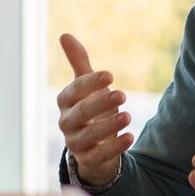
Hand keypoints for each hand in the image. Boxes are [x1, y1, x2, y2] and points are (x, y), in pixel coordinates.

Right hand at [56, 33, 132, 186]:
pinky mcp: (87, 160)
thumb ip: (78, 62)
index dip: (91, 83)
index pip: (74, 90)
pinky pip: (99, 156)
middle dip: (100, 103)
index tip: (110, 75)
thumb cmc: (90, 109)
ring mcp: (75, 143)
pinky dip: (115, 148)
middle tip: (122, 94)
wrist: (92, 145)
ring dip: (109, 126)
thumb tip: (64, 35)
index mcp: (65, 101)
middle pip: (81, 113)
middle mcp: (66, 122)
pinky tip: (130, 137)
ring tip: (128, 115)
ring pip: (89, 136)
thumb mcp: (86, 86)